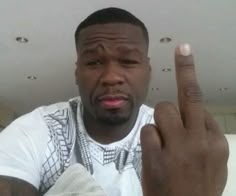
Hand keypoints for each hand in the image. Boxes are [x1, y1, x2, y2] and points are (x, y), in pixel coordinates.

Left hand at [141, 44, 228, 195]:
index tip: (186, 62)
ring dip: (159, 119)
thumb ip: (206, 138)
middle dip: (185, 69)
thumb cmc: (198, 188)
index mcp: (216, 142)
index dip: (189, 87)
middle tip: (183, 50)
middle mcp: (200, 141)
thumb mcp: (214, 164)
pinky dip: (149, 138)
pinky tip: (154, 153)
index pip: (200, 105)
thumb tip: (195, 114)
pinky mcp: (157, 158)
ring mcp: (178, 149)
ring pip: (162, 110)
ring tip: (162, 139)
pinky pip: (148, 131)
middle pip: (188, 95)